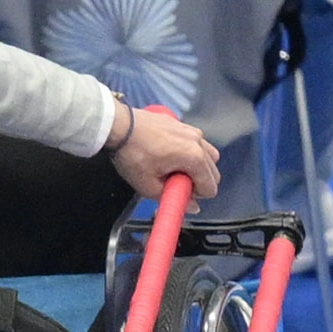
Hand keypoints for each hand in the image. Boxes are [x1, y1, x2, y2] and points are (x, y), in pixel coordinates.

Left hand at [105, 102, 222, 200]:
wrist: (119, 126)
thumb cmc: (133, 155)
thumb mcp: (149, 186)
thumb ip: (174, 200)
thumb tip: (192, 207)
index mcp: (195, 158)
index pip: (210, 187)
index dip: (195, 196)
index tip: (176, 191)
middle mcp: (199, 143)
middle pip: (213, 172)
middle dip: (198, 182)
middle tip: (175, 183)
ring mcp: (192, 131)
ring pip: (209, 156)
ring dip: (198, 167)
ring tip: (174, 169)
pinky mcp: (183, 124)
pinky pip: (197, 143)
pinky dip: (191, 153)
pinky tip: (170, 155)